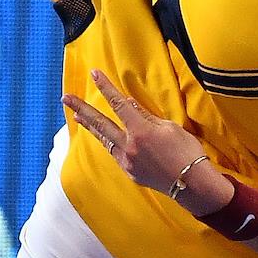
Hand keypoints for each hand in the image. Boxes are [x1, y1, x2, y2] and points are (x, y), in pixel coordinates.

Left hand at [62, 69, 208, 196]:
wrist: (192, 183)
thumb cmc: (186, 151)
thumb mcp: (169, 127)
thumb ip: (146, 116)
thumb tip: (130, 104)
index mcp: (140, 131)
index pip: (119, 104)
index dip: (106, 87)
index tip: (95, 73)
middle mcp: (129, 146)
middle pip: (100, 123)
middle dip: (82, 108)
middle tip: (65, 97)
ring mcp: (127, 161)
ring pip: (104, 140)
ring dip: (91, 127)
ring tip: (77, 117)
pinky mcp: (130, 172)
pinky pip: (116, 153)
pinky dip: (110, 143)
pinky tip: (107, 137)